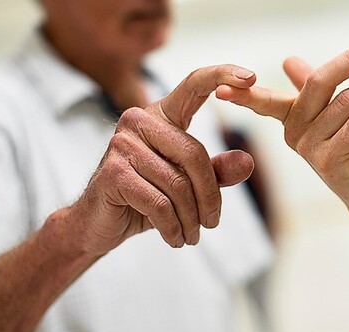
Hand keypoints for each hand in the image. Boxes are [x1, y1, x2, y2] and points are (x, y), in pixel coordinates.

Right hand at [66, 65, 258, 255]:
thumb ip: (217, 172)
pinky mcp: (113, 172)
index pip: (194, 85)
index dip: (222, 75)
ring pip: (179, 185)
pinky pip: (160, 204)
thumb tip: (247, 161)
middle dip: (209, 197)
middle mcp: (138, 120)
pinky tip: (175, 238)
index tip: (251, 77)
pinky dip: (174, 227)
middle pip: (195, 155)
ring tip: (192, 236)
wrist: (98, 225)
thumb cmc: (145, 199)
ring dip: (191, 219)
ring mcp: (122, 144)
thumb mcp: (187, 186)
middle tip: (212, 224)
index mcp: (160, 115)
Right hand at [215, 47, 348, 221]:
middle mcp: (295, 134)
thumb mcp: (334, 114)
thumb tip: (288, 61)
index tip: (224, 85)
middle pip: (318, 85)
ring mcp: (311, 150)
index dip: (244, 92)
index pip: (266, 98)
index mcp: (291, 119)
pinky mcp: (331, 163)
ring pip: (346, 104)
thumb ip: (312, 87)